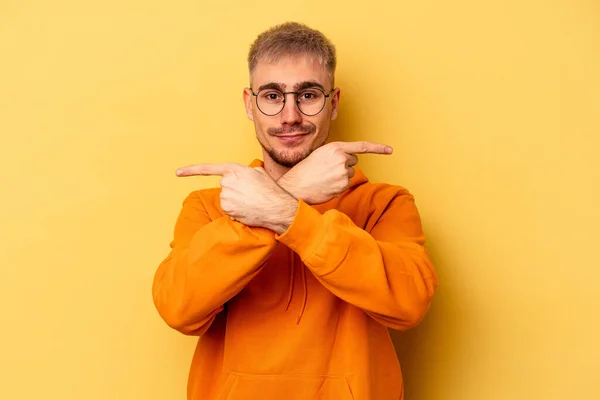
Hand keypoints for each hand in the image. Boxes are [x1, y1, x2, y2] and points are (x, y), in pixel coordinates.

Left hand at [176, 163, 297, 233]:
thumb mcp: (259, 173)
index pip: (208, 169)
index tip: (178, 172)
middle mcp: (226, 182)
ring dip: (235, 202)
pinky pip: (229, 210)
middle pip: (224, 187)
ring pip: (226, 199)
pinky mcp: (228, 209)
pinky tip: (247, 210)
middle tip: (249, 194)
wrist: (276, 206)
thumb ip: (245, 172)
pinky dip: (236, 211)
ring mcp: (226, 196)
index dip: (191, 170)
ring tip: (250, 202)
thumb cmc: (270, 190)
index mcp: (233, 170)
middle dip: (234, 191)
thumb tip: (243, 175)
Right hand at [277, 141, 392, 204]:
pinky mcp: (343, 185)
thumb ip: (336, 153)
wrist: (296, 186)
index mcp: (336, 147)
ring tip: (325, 177)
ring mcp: (343, 172)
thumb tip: (348, 159)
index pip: (362, 146)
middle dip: (345, 164)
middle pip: (354, 161)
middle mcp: (341, 158)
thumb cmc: (305, 170)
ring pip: (350, 173)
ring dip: (341, 176)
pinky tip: (327, 185)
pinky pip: (347, 184)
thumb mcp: (320, 154)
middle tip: (328, 169)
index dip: (378, 148)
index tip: (390, 150)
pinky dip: (339, 185)